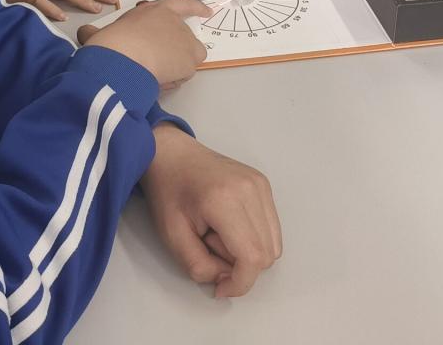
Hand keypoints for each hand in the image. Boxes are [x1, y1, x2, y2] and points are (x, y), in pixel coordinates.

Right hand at [81, 0, 210, 85]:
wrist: (123, 56)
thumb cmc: (109, 42)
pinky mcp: (190, 56)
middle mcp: (173, 20)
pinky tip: (159, 81)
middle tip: (156, 63)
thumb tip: (83, 33)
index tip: (207, 10)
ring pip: (185, 57)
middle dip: (172, 51)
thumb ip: (96, 32)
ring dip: (174, 66)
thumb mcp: (100, 33)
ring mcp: (184, 37)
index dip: (195, 7)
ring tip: (152, 74)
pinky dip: (175, 78)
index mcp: (154, 10)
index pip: (181, 3)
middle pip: (182, 37)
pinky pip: (185, 72)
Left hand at [142, 124, 281, 298]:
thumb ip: (200, 267)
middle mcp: (251, 189)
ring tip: (219, 234)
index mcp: (226, 200)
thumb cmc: (168, 191)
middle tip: (210, 248)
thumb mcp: (172, 237)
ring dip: (249, 252)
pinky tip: (230, 226)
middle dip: (241, 266)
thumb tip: (227, 279)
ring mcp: (260, 183)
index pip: (253, 258)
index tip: (219, 287)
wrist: (172, 154)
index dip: (240, 283)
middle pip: (267, 254)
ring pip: (274, 243)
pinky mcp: (263, 183)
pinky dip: (254, 238)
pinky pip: (271, 227)